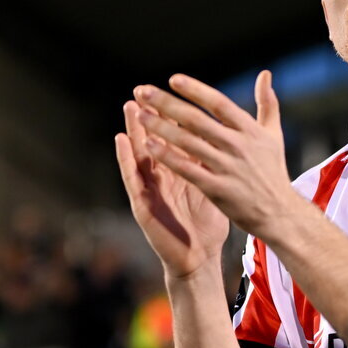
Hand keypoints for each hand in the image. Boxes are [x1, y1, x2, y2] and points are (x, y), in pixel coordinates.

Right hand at [115, 98, 228, 278]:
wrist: (199, 259)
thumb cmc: (205, 225)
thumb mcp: (213, 187)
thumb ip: (214, 163)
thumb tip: (227, 137)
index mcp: (181, 171)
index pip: (175, 138)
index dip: (172, 115)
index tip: (172, 88)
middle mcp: (163, 177)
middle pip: (154, 141)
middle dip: (149, 116)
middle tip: (143, 89)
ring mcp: (151, 189)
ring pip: (140, 154)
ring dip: (133, 131)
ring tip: (130, 106)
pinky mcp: (143, 205)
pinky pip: (132, 179)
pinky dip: (125, 159)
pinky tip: (120, 141)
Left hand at [132, 70, 297, 238]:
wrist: (279, 213)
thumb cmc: (273, 172)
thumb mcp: (273, 135)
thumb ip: (267, 104)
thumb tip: (265, 74)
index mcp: (250, 130)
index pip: (219, 103)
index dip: (195, 90)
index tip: (173, 79)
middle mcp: (239, 146)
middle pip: (197, 120)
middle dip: (167, 104)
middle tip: (143, 91)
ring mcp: (228, 168)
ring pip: (188, 143)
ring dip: (161, 127)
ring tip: (140, 115)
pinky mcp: (219, 189)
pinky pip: (188, 169)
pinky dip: (168, 157)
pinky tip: (149, 146)